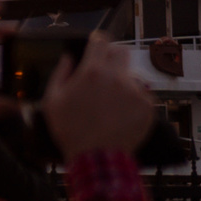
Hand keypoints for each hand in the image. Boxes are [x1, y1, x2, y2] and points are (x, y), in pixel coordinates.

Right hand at [40, 44, 157, 159]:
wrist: (96, 160)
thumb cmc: (72, 132)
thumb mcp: (52, 101)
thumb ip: (60, 73)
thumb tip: (69, 57)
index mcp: (92, 72)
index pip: (101, 40)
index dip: (97, 42)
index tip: (96, 46)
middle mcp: (116, 77)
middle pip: (121, 51)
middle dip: (112, 57)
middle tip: (106, 72)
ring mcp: (135, 92)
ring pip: (132, 76)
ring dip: (123, 83)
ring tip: (113, 103)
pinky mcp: (147, 107)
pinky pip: (143, 95)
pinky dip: (134, 102)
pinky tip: (122, 115)